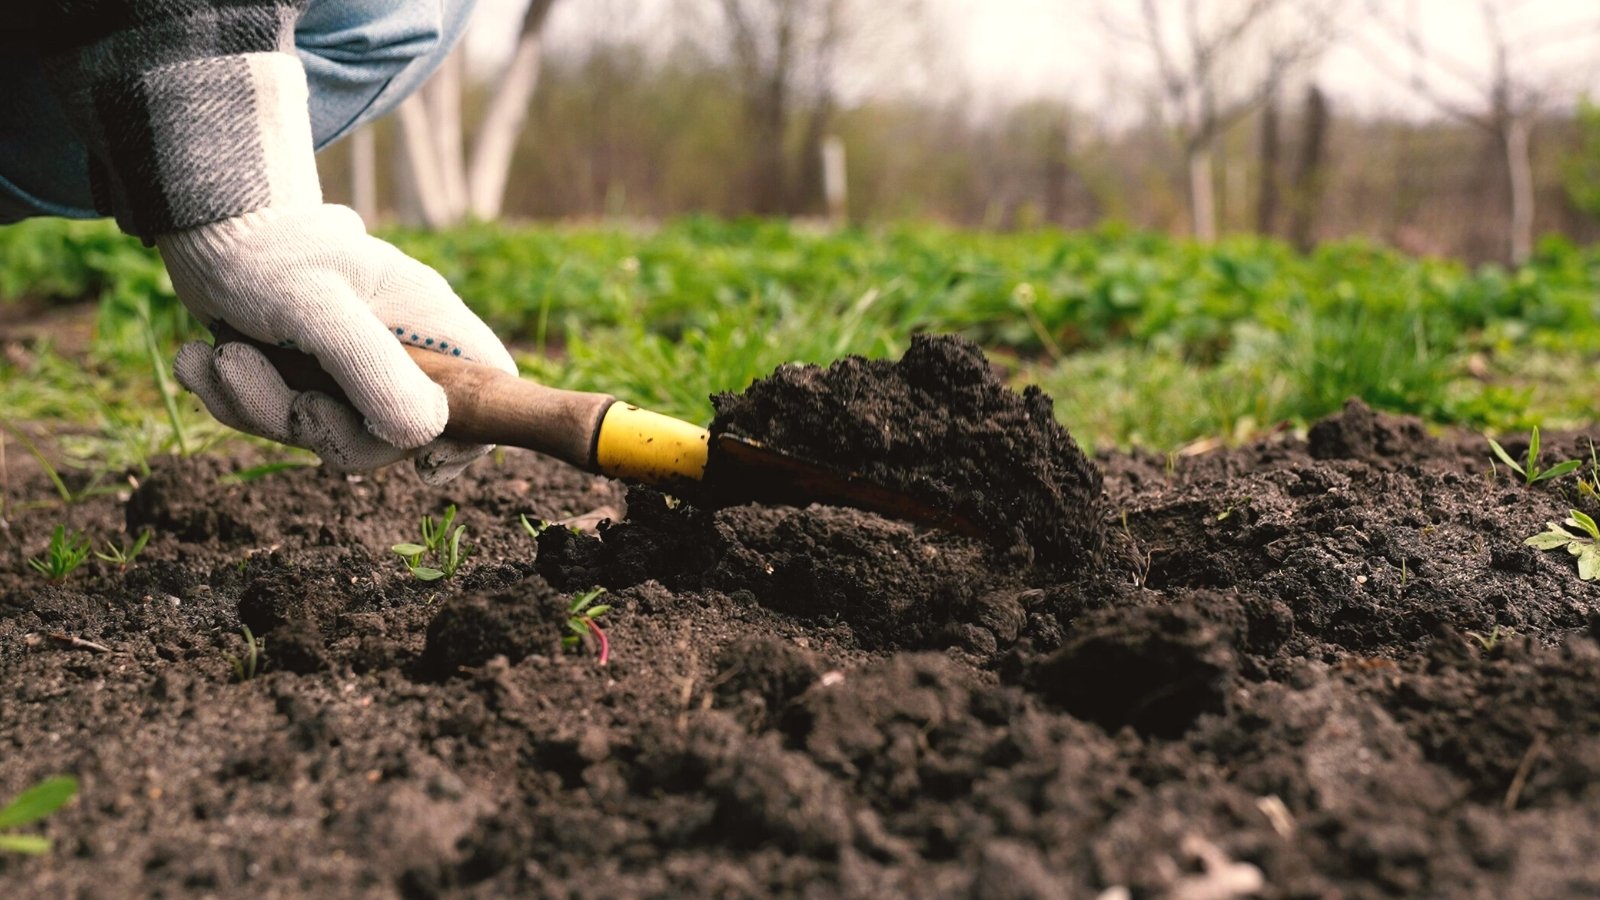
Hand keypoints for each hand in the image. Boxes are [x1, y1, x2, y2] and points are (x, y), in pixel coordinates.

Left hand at [157, 204, 516, 483]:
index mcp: (426, 319)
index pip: (488, 381)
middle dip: (328, 428)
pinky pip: (285, 419)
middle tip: (285, 399)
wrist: (199, 227)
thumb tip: (424, 435)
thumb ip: (375, 371)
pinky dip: (238, 400)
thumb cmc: (267, 255)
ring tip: (220, 359)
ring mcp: (352, 365)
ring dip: (264, 408)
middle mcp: (399, 346)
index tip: (424, 460)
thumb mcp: (320, 309)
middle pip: (398, 431)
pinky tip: (203, 363)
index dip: (473, 430)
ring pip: (330, 430)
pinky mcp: (306, 375)